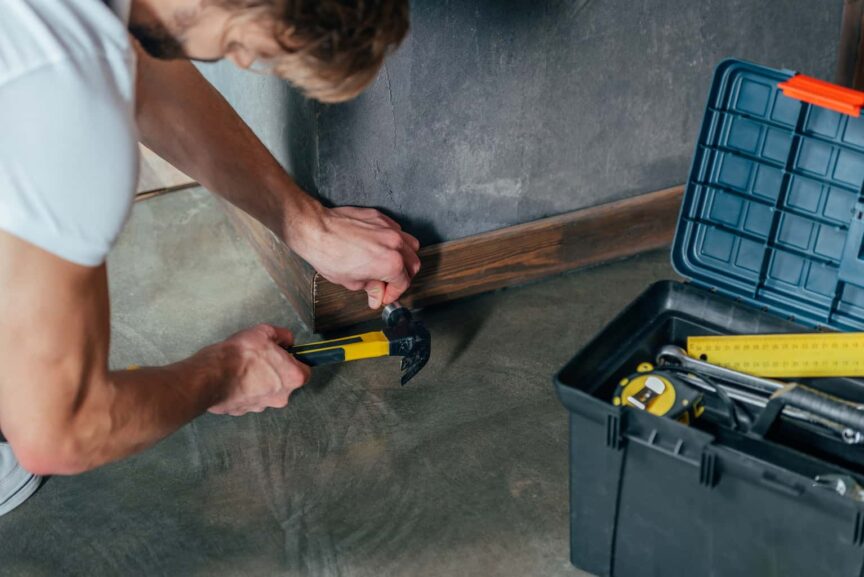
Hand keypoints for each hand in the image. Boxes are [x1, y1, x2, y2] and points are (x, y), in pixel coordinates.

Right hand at [208, 324, 310, 415]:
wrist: (211, 375)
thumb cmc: (240, 355)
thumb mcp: (265, 332)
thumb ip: (282, 335)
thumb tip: (287, 340)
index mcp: (293, 378)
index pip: (305, 371)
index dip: (295, 361)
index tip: (285, 355)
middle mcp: (281, 396)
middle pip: (285, 383)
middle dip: (276, 371)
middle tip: (261, 358)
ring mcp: (261, 406)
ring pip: (266, 392)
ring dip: (259, 382)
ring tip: (244, 367)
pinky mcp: (243, 411)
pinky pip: (248, 398)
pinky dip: (244, 390)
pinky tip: (234, 378)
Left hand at [290, 206, 420, 307]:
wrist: (315, 229)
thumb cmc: (329, 254)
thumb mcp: (351, 281)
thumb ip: (372, 288)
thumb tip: (377, 295)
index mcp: (391, 263)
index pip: (404, 283)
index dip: (393, 294)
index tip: (384, 296)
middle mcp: (395, 244)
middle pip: (413, 264)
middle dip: (403, 277)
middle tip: (388, 284)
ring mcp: (389, 228)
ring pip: (411, 245)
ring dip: (404, 257)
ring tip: (389, 264)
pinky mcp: (379, 217)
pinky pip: (397, 229)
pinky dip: (394, 240)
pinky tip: (381, 246)